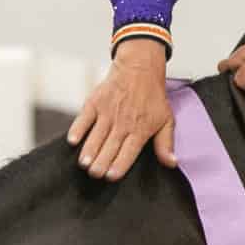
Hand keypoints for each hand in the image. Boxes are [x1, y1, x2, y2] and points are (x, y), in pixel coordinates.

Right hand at [69, 41, 176, 181]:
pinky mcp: (95, 102)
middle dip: (101, 162)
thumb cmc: (153, 97)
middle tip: (94, 174)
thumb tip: (171, 163)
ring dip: (89, 150)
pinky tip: (73, 140)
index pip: (128, 152)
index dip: (119, 165)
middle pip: (110, 147)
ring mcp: (108, 112)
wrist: (139, 68)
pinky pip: (84, 118)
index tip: (111, 176)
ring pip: (96, 136)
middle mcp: (123, 122)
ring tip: (84, 164)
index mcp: (140, 129)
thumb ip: (166, 144)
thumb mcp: (166, 120)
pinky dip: (78, 128)